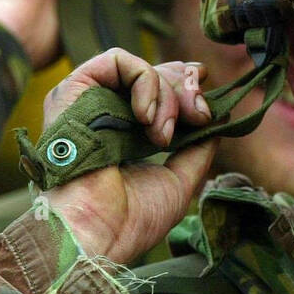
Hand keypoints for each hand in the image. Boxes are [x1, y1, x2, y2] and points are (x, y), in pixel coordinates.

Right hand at [40, 48, 216, 264]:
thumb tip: (221, 117)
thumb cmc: (131, 218)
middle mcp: (104, 112)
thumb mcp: (180, 179)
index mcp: (124, 131)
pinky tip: (147, 117)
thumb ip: (199, 147)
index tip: (208, 95)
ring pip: (140, 68)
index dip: (185, 82)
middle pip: (155, 73)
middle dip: (187, 90)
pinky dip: (144, 81)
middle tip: (200, 116)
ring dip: (167, 95)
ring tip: (164, 135)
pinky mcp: (73, 90)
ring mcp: (87, 100)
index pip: (156, 88)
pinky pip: (116, 61)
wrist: (95, 232)